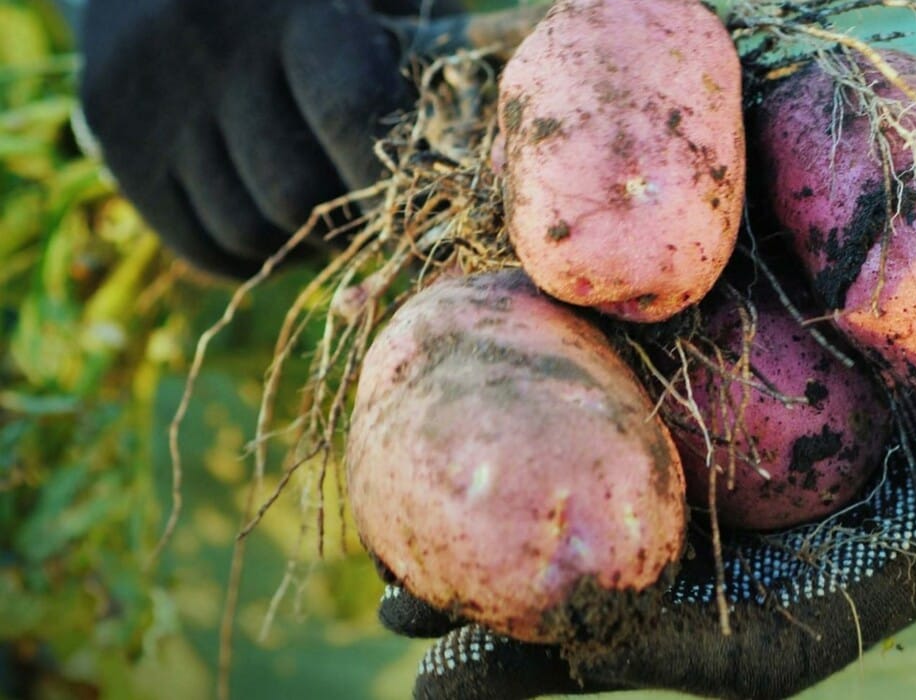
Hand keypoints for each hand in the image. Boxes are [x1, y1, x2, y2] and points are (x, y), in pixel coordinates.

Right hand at [77, 0, 459, 276]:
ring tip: (328, 219)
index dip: (394, 179)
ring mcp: (154, 98)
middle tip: (377, 221)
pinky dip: (251, 256)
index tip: (424, 203)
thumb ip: (423, 58)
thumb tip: (485, 165)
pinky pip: (201, 245)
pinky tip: (276, 224)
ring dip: (301, 247)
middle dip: (348, 224)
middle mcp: (212, 50)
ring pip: (248, 231)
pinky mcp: (114, 140)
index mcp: (292, 8)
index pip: (351, 114)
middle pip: (295, 192)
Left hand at [372, 342, 915, 698]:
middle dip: (518, 637)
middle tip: (410, 632)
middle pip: (624, 631)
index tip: (550, 635)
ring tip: (385, 588)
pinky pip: (596, 514)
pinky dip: (524, 508)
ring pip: (590, 580)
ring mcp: (711, 551)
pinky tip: (437, 485)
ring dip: (491, 588)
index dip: (637, 642)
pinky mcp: (688, 498)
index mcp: (826, 610)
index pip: (722, 647)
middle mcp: (751, 593)